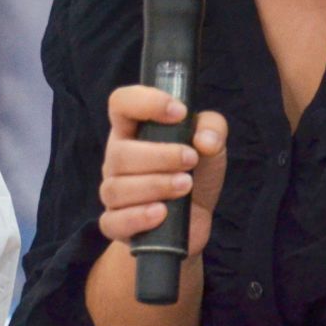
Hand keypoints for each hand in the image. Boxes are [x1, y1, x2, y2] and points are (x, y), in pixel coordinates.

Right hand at [98, 86, 227, 257]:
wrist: (195, 220)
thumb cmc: (196, 172)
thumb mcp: (211, 144)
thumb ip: (213, 129)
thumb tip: (204, 140)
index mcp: (133, 130)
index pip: (121, 103)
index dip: (145, 102)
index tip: (178, 112)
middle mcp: (117, 158)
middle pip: (119, 152)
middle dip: (160, 156)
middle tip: (190, 160)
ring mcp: (113, 193)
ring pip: (117, 188)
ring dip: (155, 185)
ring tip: (185, 186)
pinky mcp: (116, 224)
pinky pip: (113, 221)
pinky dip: (138, 217)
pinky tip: (162, 213)